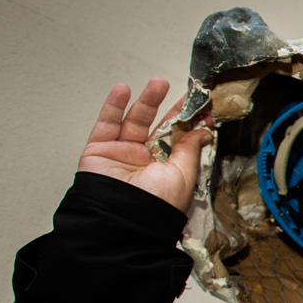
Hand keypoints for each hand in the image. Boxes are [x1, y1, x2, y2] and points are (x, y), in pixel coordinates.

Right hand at [78, 80, 207, 212]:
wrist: (123, 219)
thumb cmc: (155, 205)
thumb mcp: (183, 174)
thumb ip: (190, 149)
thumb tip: (203, 131)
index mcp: (165, 169)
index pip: (177, 139)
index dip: (186, 121)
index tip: (199, 105)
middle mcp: (143, 161)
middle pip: (156, 127)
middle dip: (168, 108)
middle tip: (182, 92)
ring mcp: (121, 154)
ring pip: (133, 121)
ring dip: (145, 101)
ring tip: (158, 84)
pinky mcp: (99, 150)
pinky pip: (106, 124)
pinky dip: (113, 106)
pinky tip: (123, 90)